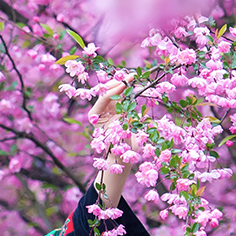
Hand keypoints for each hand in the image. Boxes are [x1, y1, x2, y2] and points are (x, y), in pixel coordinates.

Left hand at [90, 80, 136, 206]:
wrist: (122, 159)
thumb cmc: (119, 150)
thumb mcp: (122, 134)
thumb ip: (127, 120)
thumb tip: (137, 108)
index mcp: (95, 116)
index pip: (104, 98)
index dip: (115, 90)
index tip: (126, 84)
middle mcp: (101, 111)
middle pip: (108, 91)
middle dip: (120, 83)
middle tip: (131, 76)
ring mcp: (110, 110)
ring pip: (117, 93)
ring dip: (127, 85)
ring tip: (137, 80)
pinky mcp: (120, 111)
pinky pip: (125, 98)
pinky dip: (132, 92)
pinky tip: (140, 87)